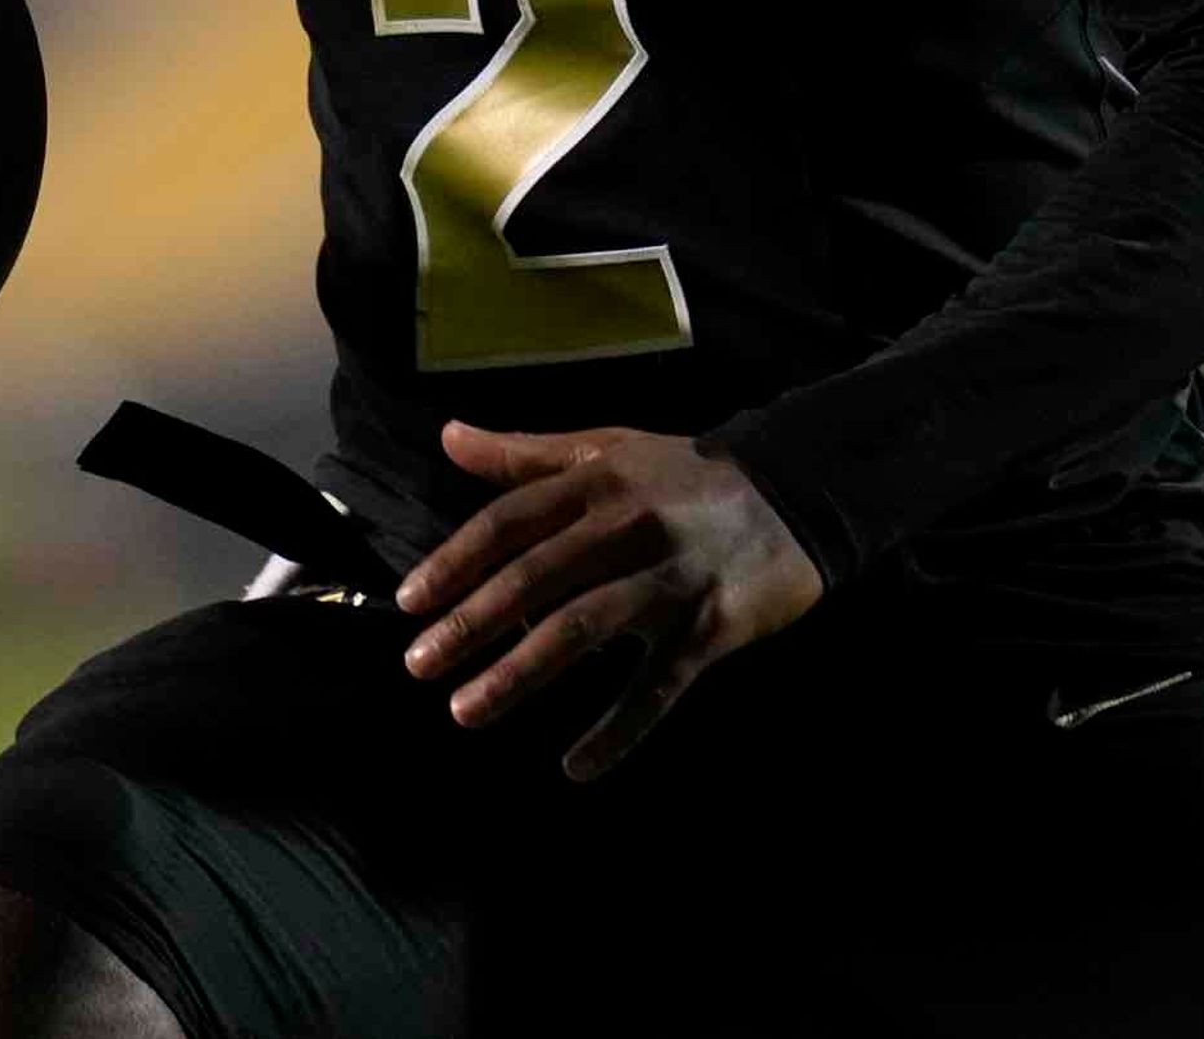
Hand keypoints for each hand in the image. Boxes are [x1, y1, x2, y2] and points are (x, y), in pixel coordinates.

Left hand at [394, 421, 823, 781]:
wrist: (795, 495)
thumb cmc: (684, 476)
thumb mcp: (608, 449)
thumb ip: (525, 454)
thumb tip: (447, 436)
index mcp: (598, 480)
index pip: (510, 521)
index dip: (455, 561)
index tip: (408, 603)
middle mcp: (628, 526)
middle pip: (535, 578)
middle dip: (471, 625)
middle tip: (418, 666)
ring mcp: (670, 580)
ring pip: (582, 631)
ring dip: (519, 675)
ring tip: (465, 712)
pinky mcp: (711, 628)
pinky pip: (654, 689)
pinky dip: (615, 731)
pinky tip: (574, 766)